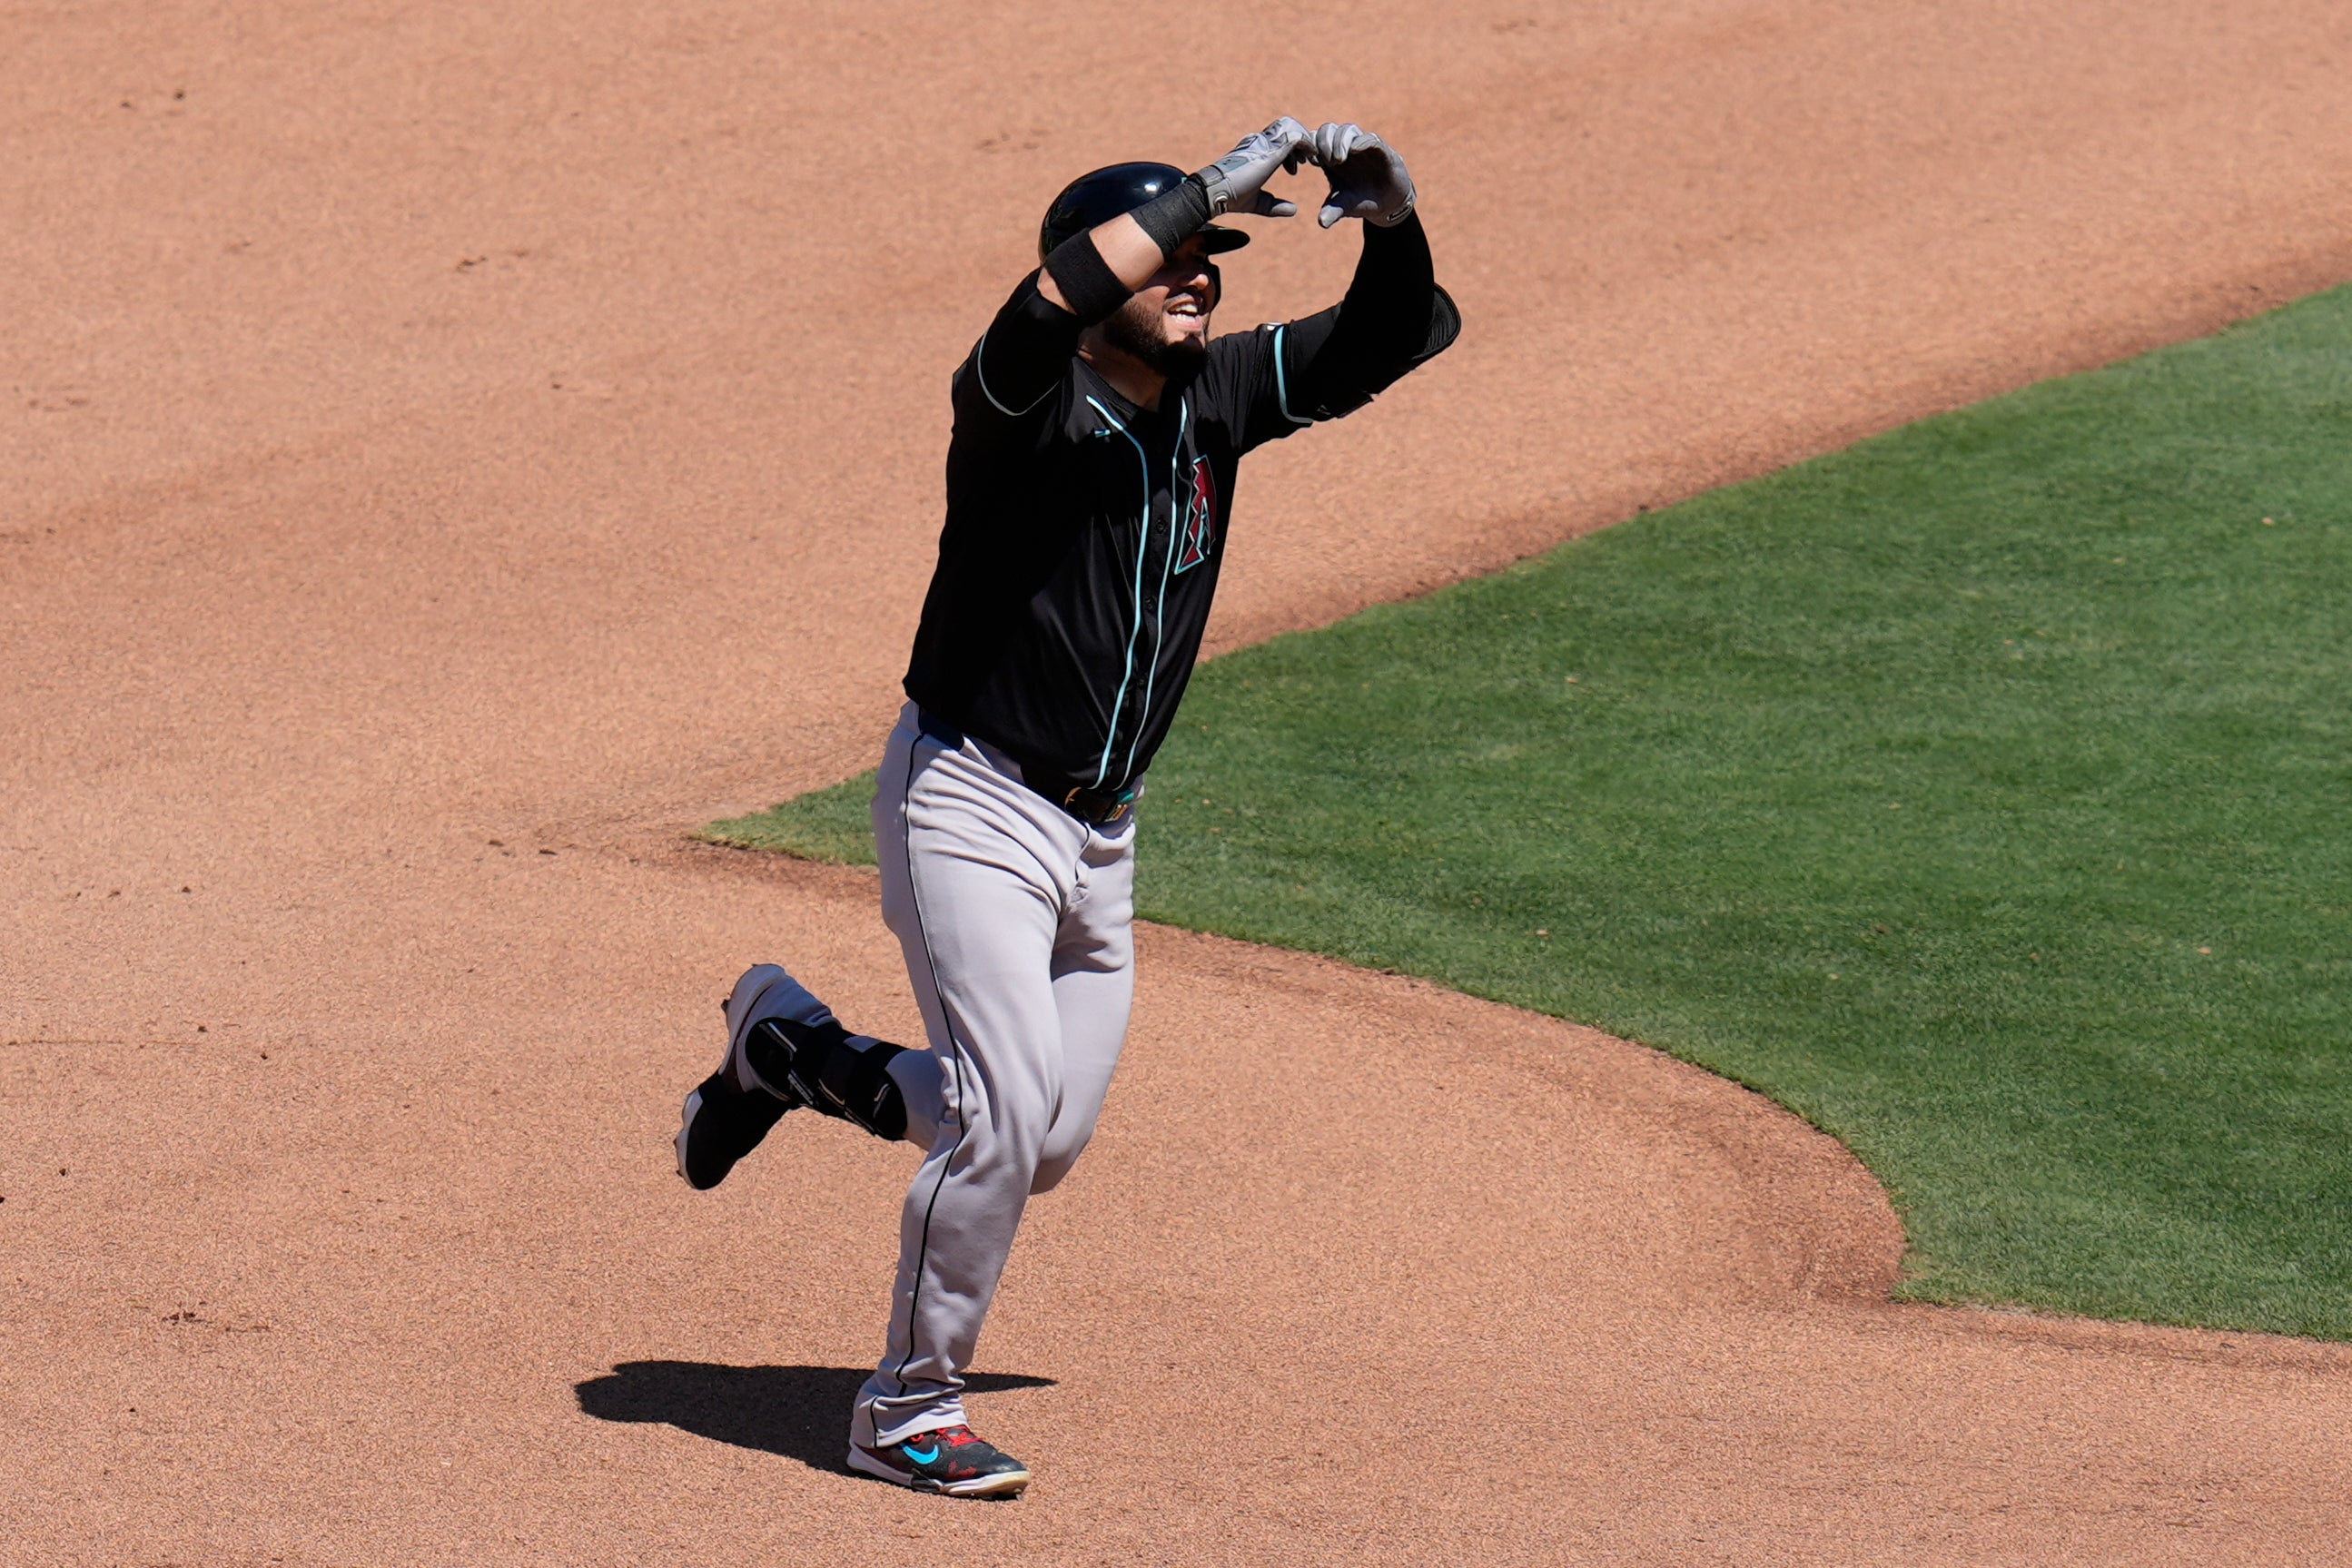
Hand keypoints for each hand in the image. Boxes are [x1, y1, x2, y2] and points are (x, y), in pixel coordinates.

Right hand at [1194, 116, 1312, 218]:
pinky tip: (1310, 157)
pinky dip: (1306, 144)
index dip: (1291, 150)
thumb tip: (1294, 210)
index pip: (1278, 137)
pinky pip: (1294, 138)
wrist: (1216, 192)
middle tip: (1307, 161)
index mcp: (1256, 150)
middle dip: (1300, 141)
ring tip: (1309, 160)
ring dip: (1304, 141)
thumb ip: (1274, 205)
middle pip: (1286, 126)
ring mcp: (1264, 143)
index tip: (1295, 169)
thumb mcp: (1258, 202)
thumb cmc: (1231, 196)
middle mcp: (1260, 141)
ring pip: (1291, 127)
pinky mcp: (1270, 151)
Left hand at [1310, 122, 1415, 227]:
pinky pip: (1370, 139)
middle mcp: (1345, 148)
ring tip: (1338, 160)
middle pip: (1328, 130)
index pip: (1315, 140)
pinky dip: (1361, 141)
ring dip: (1340, 142)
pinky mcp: (1380, 150)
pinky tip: (1355, 150)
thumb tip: (1322, 223)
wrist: (1389, 203)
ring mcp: (1363, 147)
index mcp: (1330, 159)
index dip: (1310, 147)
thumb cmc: (1361, 201)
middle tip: (1325, 160)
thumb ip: (1332, 211)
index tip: (1310, 162)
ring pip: (1347, 130)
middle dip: (1323, 142)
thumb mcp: (1344, 207)